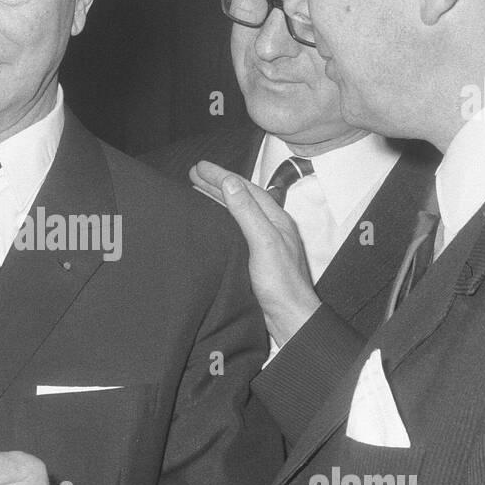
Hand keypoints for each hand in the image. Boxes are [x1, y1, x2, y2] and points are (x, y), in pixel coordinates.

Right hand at [190, 160, 320, 347]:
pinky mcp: (256, 258)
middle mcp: (271, 227)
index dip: (221, 176)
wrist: (289, 318)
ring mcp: (264, 242)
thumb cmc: (280, 283)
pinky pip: (235, 228)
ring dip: (218, 199)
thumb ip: (247, 212)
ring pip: (238, 212)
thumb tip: (230, 183)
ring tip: (198, 191)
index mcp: (275, 219)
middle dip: (218, 183)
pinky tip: (212, 222)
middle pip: (241, 197)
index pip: (244, 188)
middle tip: (194, 173)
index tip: (200, 167)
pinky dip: (221, 218)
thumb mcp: (263, 242)